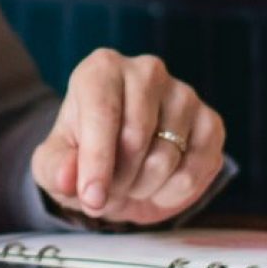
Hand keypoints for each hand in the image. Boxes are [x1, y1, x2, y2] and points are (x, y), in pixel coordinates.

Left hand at [31, 49, 225, 224]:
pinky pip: (196, 170)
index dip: (96, 161)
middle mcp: (146, 72)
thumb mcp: (55, 164)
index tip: (91, 197)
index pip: (103, 113)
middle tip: (107, 191)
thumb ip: (55, 169)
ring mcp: (184, 94)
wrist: (119, 162)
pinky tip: (158, 185)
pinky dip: (173, 192)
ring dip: (143, 187)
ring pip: (166, 157)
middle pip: (136, 137)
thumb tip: (67, 178)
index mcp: (102, 70)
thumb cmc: (84, 155)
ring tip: (130, 183)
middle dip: (118, 180)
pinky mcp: (211, 122)